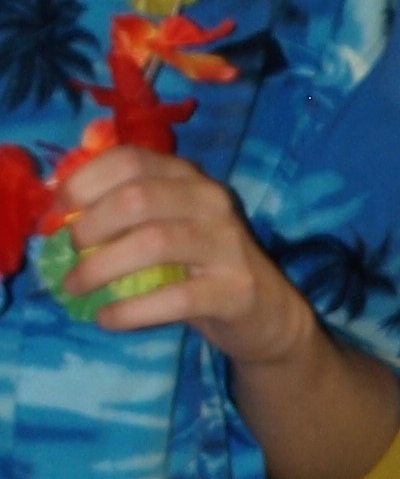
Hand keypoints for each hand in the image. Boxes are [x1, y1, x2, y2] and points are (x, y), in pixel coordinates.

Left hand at [50, 147, 315, 361]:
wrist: (266, 311)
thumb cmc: (199, 266)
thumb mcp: (166, 225)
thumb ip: (122, 212)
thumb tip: (55, 213)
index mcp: (188, 177)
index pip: (130, 159)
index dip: (83, 182)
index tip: (55, 214)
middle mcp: (211, 201)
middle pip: (137, 197)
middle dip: (89, 226)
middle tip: (67, 254)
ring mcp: (227, 244)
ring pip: (153, 242)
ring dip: (101, 267)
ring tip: (75, 287)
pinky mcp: (235, 290)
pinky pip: (175, 298)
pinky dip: (131, 310)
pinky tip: (107, 318)